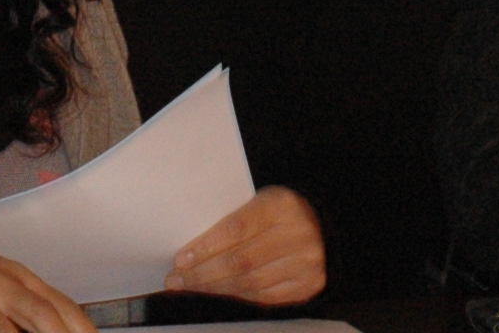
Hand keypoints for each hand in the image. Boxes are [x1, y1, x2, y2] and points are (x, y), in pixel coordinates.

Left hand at [167, 186, 325, 304]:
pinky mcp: (307, 286)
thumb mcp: (260, 201)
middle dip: (203, 273)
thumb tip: (190, 249)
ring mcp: (306, 263)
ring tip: (189, 288)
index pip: (237, 228)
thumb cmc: (279, 213)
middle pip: (241, 261)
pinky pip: (263, 297)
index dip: (206, 246)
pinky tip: (217, 293)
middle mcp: (298, 234)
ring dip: (214, 288)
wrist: (323, 227)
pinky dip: (236, 296)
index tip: (181, 259)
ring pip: (250, 283)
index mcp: (282, 205)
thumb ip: (232, 219)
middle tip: (176, 279)